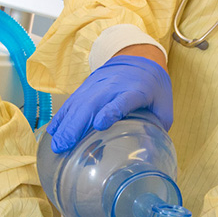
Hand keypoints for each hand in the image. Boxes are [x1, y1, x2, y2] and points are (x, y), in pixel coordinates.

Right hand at [46, 55, 172, 152]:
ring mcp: (98, 85)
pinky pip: (71, 102)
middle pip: (93, 104)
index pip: (123, 101)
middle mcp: (114, 86)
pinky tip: (53, 131)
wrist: (139, 60)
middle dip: (77, 125)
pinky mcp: (87, 87)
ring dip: (65, 124)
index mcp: (136, 91)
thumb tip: (149, 155)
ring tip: (57, 144)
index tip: (100, 124)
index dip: (111, 111)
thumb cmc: (153, 89)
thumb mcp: (164, 108)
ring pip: (79, 103)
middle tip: (64, 146)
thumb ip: (158, 129)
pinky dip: (61, 116)